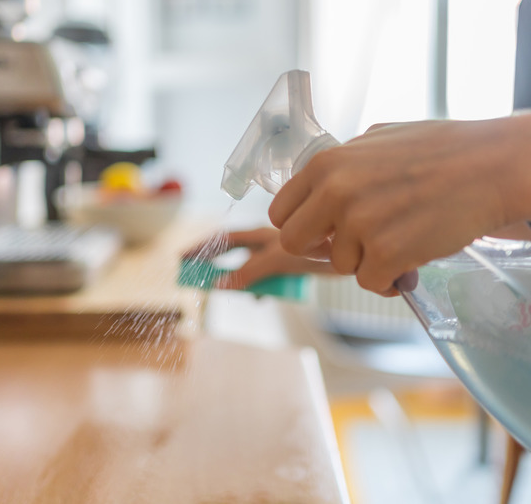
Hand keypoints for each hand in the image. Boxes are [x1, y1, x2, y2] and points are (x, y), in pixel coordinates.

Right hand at [183, 227, 335, 289]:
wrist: (349, 252)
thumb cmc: (316, 249)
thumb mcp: (277, 260)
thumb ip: (248, 272)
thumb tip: (219, 286)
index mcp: (262, 234)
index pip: (224, 239)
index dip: (202, 247)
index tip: (181, 258)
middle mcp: (268, 241)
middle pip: (234, 253)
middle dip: (215, 265)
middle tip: (195, 279)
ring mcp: (280, 253)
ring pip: (251, 267)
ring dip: (241, 279)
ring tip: (234, 291)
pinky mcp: (292, 265)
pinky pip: (269, 277)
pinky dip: (262, 286)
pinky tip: (262, 297)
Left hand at [268, 120, 513, 294]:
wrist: (492, 167)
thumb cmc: (444, 150)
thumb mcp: (379, 140)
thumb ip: (344, 165)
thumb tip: (322, 187)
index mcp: (327, 164)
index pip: (283, 211)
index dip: (303, 225)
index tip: (324, 230)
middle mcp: (334, 193)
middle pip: (293, 244)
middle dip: (322, 250)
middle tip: (355, 246)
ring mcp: (358, 225)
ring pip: (340, 265)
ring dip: (368, 260)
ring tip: (403, 239)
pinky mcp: (385, 254)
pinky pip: (371, 283)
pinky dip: (390, 278)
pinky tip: (412, 260)